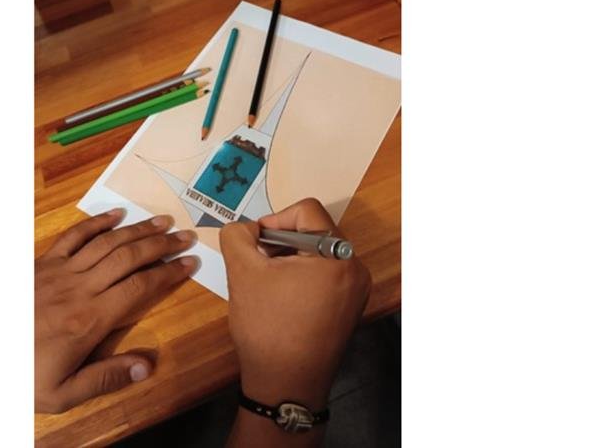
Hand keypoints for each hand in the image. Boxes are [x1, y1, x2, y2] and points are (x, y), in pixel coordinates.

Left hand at [35, 209, 197, 412]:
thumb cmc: (21, 376)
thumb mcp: (62, 393)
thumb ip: (106, 378)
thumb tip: (147, 365)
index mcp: (89, 319)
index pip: (140, 287)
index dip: (168, 273)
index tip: (190, 263)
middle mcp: (79, 289)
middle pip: (128, 258)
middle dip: (161, 245)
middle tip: (186, 236)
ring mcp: (58, 272)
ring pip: (106, 243)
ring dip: (137, 230)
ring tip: (162, 222)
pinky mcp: (41, 265)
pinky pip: (73, 237)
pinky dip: (96, 224)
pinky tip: (116, 216)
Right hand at [220, 198, 370, 410]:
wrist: (286, 384)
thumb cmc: (267, 327)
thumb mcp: (242, 272)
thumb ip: (238, 236)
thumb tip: (246, 229)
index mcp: (337, 256)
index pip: (307, 211)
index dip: (275, 220)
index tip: (255, 244)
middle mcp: (355, 269)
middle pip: (316, 231)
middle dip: (283, 241)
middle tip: (259, 263)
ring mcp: (356, 291)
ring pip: (320, 254)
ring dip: (292, 259)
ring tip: (269, 283)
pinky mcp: (350, 308)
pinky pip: (326, 276)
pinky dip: (304, 277)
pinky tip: (283, 298)